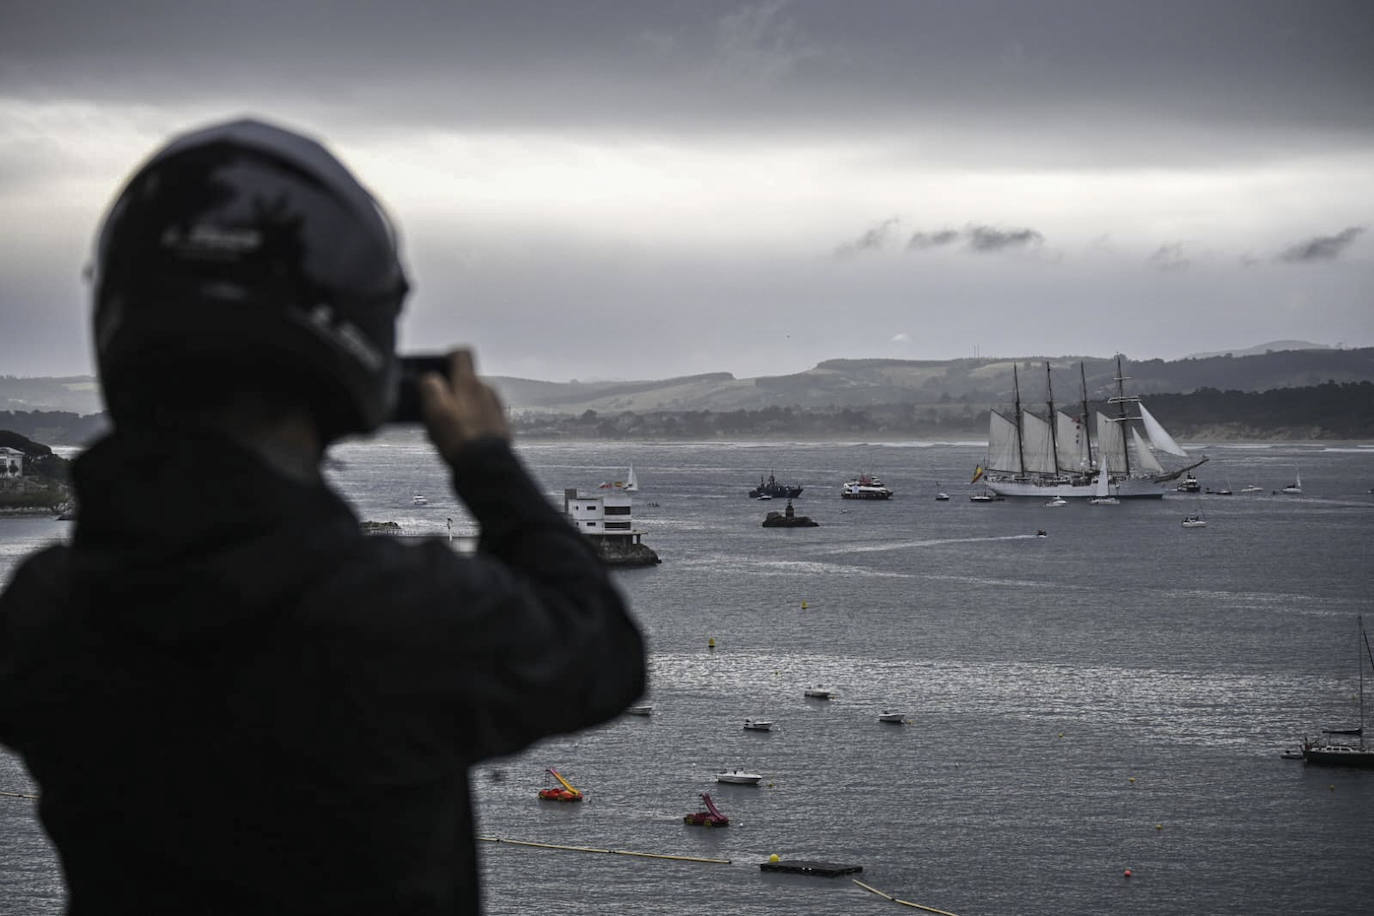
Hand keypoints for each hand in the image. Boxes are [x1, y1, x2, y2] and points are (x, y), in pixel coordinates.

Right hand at [419, 348, 509, 463]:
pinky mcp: (499, 426)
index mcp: (469, 382)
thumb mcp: (435, 408)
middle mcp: (486, 390)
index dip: (446, 358)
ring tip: (440, 433)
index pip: (461, 354)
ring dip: (454, 412)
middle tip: (431, 413)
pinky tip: (455, 442)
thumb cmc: (459, 437)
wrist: (487, 467)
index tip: (435, 373)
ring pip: (469, 402)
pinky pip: (478, 419)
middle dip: (446, 394)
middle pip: (462, 382)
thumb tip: (429, 377)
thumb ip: (430, 386)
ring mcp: (495, 408)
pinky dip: (466, 425)